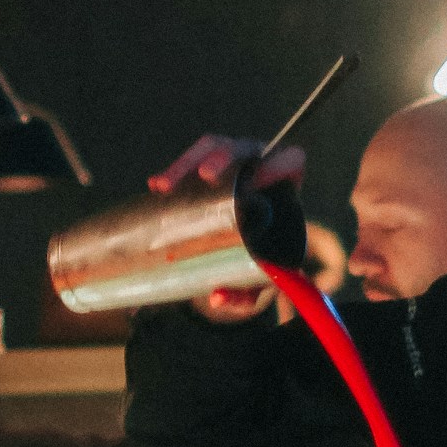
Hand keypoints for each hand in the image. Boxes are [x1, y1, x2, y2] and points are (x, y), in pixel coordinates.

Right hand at [146, 140, 306, 320]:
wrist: (254, 248)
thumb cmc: (264, 261)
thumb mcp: (258, 281)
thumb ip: (244, 294)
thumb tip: (216, 298)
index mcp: (286, 187)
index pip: (290, 161)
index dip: (278, 165)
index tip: (258, 181)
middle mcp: (261, 167)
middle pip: (244, 150)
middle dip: (222, 158)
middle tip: (204, 175)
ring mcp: (235, 162)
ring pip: (213, 148)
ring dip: (187, 162)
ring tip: (164, 186)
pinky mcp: (210, 164)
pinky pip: (193, 159)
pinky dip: (175, 170)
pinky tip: (156, 186)